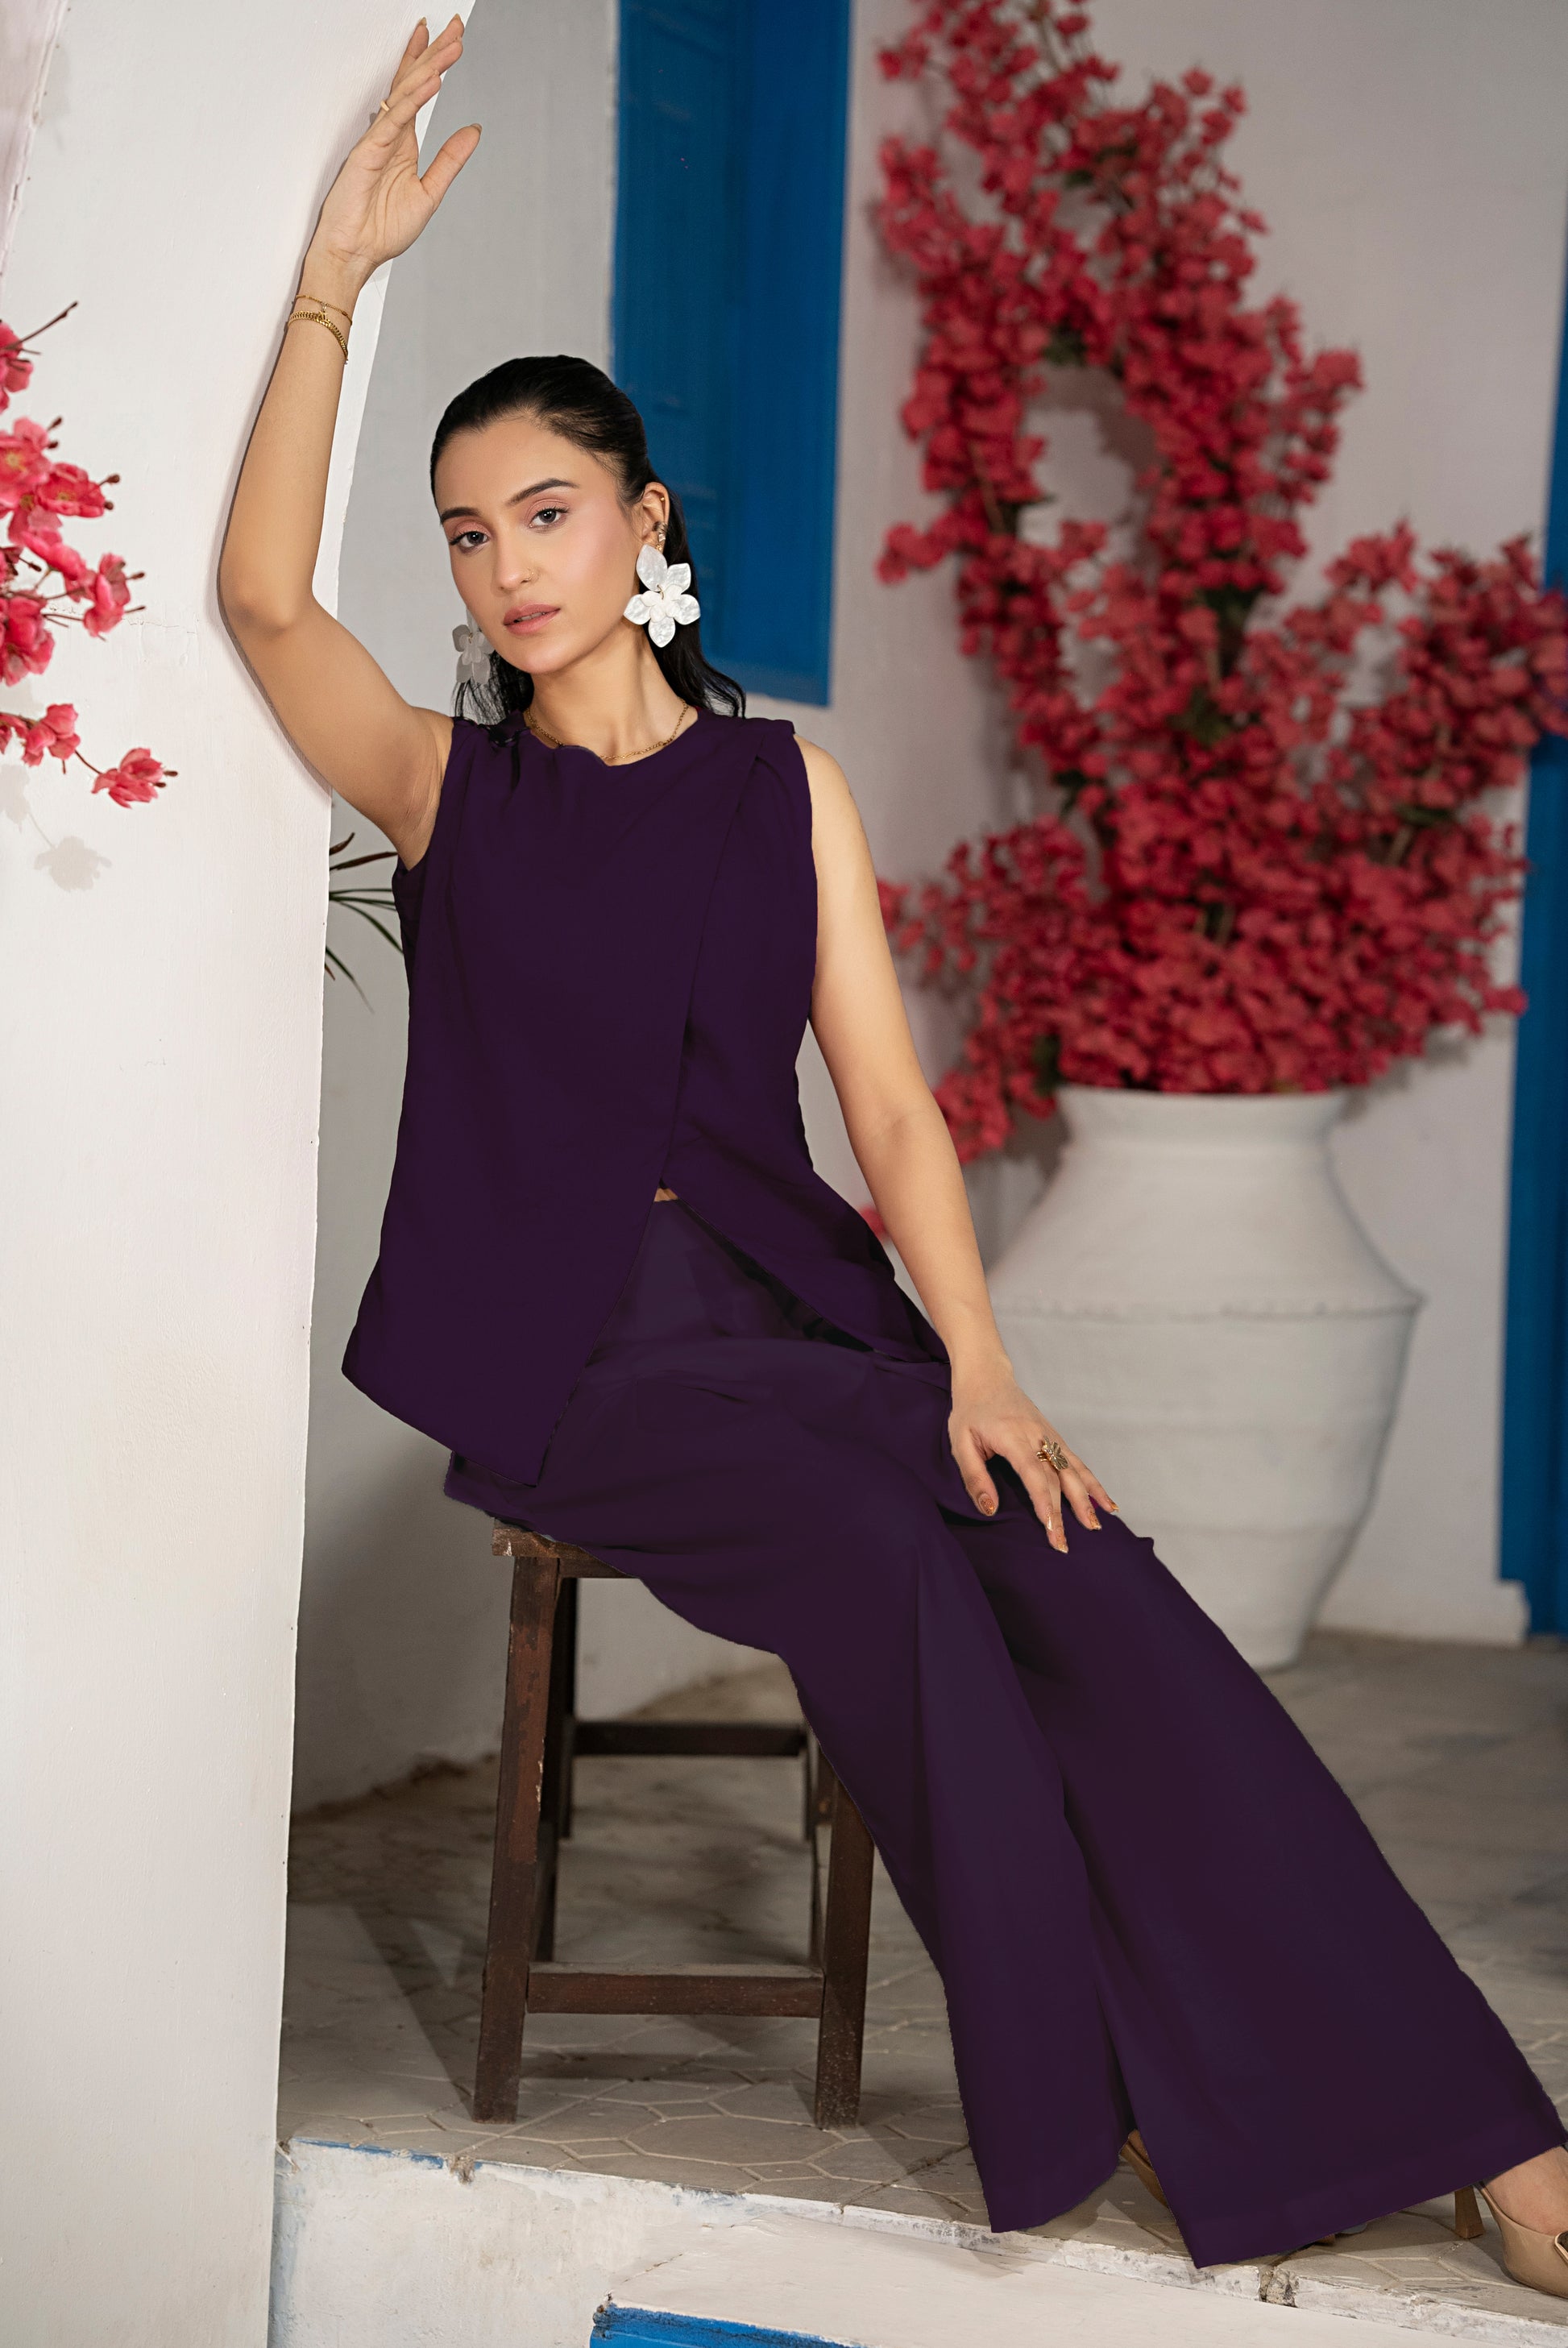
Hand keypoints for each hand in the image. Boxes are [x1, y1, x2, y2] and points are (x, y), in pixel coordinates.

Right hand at [304, 17, 479, 298]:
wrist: (355, 255)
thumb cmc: (381, 230)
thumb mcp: (429, 193)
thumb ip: (450, 160)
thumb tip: (474, 131)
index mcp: (404, 144)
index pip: (419, 93)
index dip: (435, 64)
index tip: (452, 40)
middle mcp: (391, 136)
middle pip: (414, 84)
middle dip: (434, 54)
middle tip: (454, 27)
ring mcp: (377, 141)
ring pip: (406, 96)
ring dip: (429, 69)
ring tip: (450, 46)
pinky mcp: (367, 153)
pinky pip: (393, 121)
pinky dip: (411, 102)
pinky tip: (428, 83)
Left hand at [948, 1366, 1115, 1552]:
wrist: (987, 1376)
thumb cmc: (970, 1410)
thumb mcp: (960, 1442)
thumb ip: (974, 1476)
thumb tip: (989, 1509)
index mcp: (1012, 1437)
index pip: (1033, 1475)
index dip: (1044, 1503)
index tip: (1051, 1528)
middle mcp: (1037, 1436)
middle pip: (1056, 1478)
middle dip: (1063, 1513)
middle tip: (1065, 1545)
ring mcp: (1050, 1435)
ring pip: (1074, 1470)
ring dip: (1087, 1499)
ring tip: (1096, 1525)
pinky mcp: (1055, 1436)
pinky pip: (1077, 1462)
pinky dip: (1093, 1483)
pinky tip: (1106, 1501)